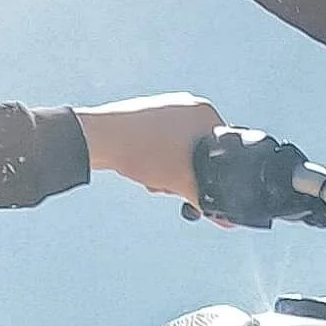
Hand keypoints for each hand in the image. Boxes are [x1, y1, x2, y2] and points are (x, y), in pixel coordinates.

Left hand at [76, 93, 225, 206]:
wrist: (100, 137)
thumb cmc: (143, 151)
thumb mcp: (180, 181)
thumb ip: (204, 200)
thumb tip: (225, 220)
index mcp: (205, 112)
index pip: (221, 151)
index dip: (207, 176)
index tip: (188, 186)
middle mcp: (188, 105)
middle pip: (197, 153)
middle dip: (180, 175)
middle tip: (164, 182)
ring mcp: (166, 108)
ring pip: (175, 152)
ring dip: (164, 171)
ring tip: (148, 174)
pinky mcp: (145, 116)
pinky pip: (157, 145)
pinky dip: (150, 161)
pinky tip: (138, 166)